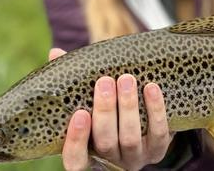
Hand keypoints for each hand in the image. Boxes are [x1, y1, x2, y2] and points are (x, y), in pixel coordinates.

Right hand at [48, 49, 173, 170]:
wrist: (143, 117)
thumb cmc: (107, 105)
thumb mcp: (88, 97)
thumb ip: (72, 81)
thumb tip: (55, 53)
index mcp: (88, 152)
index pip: (75, 161)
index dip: (76, 141)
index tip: (80, 113)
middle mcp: (110, 160)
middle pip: (105, 143)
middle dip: (105, 111)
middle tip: (105, 82)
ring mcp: (135, 157)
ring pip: (131, 139)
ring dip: (128, 107)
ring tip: (126, 79)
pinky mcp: (158, 150)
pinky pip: (158, 134)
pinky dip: (155, 110)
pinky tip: (151, 87)